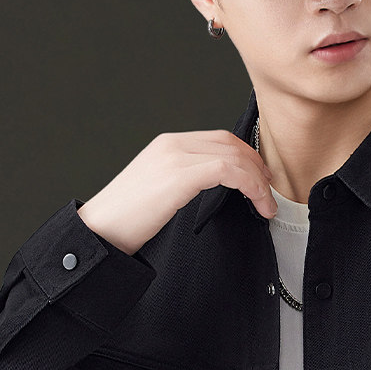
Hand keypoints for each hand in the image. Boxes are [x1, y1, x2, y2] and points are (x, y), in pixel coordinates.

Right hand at [77, 130, 277, 254]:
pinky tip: (257, 203)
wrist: (100, 231)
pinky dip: (251, 186)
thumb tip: (213, 190)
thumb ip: (184, 181)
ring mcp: (175, 157)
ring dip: (258, 181)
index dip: (246, 156)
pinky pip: (228, 171)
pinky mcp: (179, 176)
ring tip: (267, 205)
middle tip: (270, 191)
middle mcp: (172, 143)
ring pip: (233, 156)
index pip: (218, 139)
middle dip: (257, 166)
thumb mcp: (159, 191)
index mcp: (167, 144)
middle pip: (229, 143)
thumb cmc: (127, 220)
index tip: (261, 177)